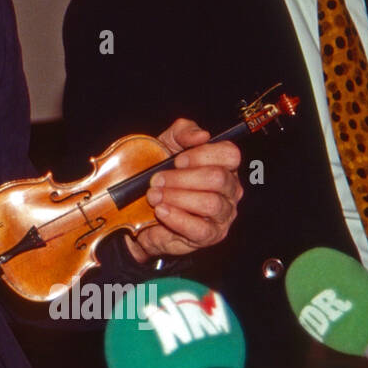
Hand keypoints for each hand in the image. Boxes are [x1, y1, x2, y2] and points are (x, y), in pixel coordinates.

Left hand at [126, 118, 242, 264]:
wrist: (138, 209)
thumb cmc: (159, 174)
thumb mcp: (166, 144)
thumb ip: (183, 131)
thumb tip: (202, 135)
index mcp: (224, 165)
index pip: (230, 154)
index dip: (203, 155)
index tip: (177, 160)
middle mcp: (230, 189)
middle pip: (218, 178)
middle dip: (182, 178)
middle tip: (156, 180)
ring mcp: (223, 214)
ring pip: (210, 203)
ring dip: (177, 197)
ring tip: (154, 196)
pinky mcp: (211, 235)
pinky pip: (200, 228)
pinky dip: (177, 218)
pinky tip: (161, 211)